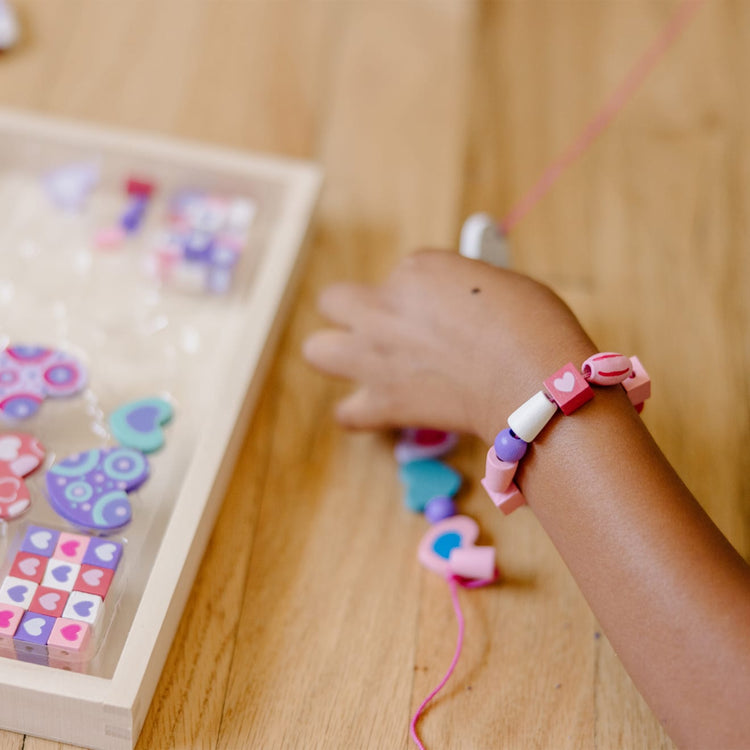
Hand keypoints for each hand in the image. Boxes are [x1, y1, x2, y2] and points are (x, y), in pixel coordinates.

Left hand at [303, 249, 596, 440]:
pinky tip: (382, 408)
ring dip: (339, 355)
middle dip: (352, 311)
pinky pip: (346, 413)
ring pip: (317, 350)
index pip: (405, 274)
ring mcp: (376, 357)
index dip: (426, 294)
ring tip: (369, 365)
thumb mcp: (499, 283)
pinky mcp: (383, 403)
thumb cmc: (532, 325)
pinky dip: (360, 413)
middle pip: (334, 300)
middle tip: (386, 328)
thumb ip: (464, 289)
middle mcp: (384, 309)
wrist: (532, 379)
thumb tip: (458, 304)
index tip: (450, 310)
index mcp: (416, 270)